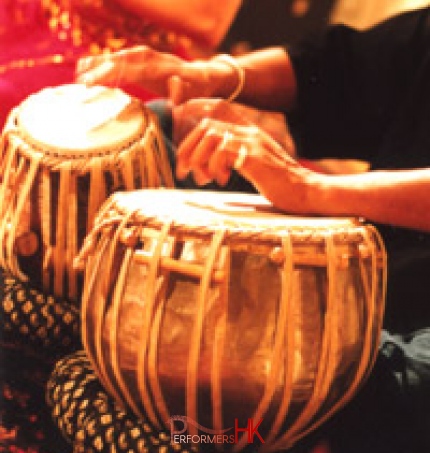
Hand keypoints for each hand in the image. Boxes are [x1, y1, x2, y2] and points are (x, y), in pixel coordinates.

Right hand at [75, 45, 213, 103]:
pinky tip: (87, 68)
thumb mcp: (192, 92)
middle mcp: (149, 57)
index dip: (112, 75)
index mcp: (160, 66)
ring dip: (98, 65)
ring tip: (79, 75)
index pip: (131, 69)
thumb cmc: (195, 89)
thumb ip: (182, 91)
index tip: (95, 83)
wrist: (200, 77)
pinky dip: (103, 63)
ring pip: (116, 58)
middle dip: (100, 70)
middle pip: (119, 61)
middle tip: (82, 82)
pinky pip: (118, 60)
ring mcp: (143, 57)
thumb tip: (174, 89)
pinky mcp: (139, 61)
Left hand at [175, 117, 315, 213]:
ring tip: (202, 179)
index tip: (179, 127)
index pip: (217, 108)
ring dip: (198, 158)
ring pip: (211, 136)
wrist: (306, 191)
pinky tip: (221, 180)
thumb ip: (233, 157)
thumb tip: (207, 164)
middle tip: (183, 170)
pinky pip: (223, 153)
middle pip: (206, 124)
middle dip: (187, 147)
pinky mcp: (255, 158)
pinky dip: (214, 167)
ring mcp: (253, 143)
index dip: (194, 110)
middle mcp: (250, 132)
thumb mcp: (254, 164)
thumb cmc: (279, 183)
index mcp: (249, 132)